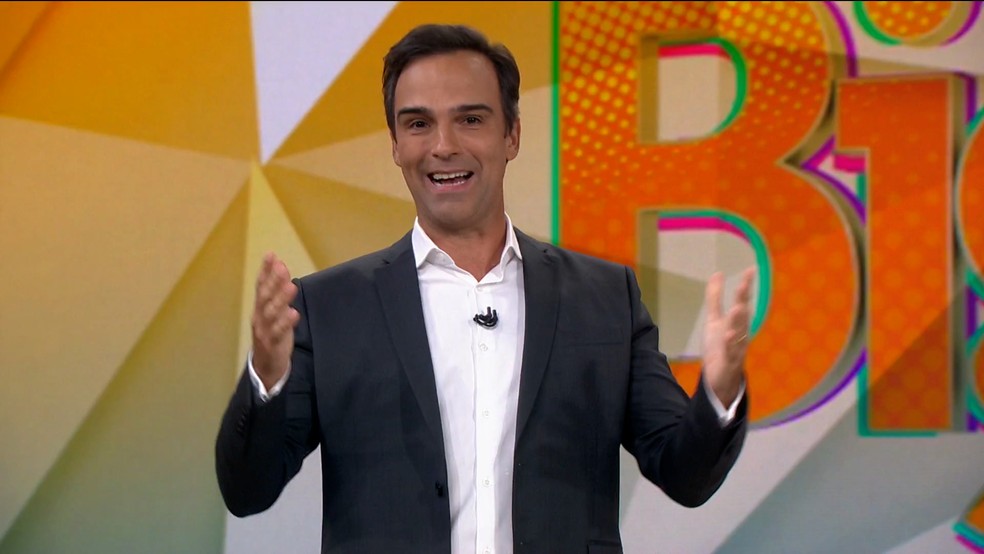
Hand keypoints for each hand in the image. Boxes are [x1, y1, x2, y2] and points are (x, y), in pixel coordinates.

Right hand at [251, 252, 299, 389]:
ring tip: (291, 286)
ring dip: (281, 298)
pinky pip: (277, 332)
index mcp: (260, 307)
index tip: (271, 255)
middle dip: (273, 281)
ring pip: (271, 313)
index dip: (265, 270)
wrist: (267, 367)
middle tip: (282, 267)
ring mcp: (263, 330)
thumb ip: (278, 294)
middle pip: (265, 296)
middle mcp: (259, 316)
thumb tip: (282, 270)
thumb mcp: (274, 313)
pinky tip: (293, 313)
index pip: (261, 285)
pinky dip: (285, 323)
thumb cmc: (273, 334)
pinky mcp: (271, 344)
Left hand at [701, 267, 754, 405]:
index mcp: (737, 322)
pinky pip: (730, 353)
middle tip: (744, 285)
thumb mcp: (714, 320)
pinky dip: (730, 345)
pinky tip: (728, 336)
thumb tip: (718, 273)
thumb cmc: (719, 346)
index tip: (750, 270)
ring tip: (738, 308)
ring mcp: (736, 348)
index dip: (746, 286)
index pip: (743, 301)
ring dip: (739, 321)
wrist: (719, 378)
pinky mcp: (728, 362)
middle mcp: (740, 333)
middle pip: (743, 315)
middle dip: (743, 300)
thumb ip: (715, 298)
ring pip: (739, 333)